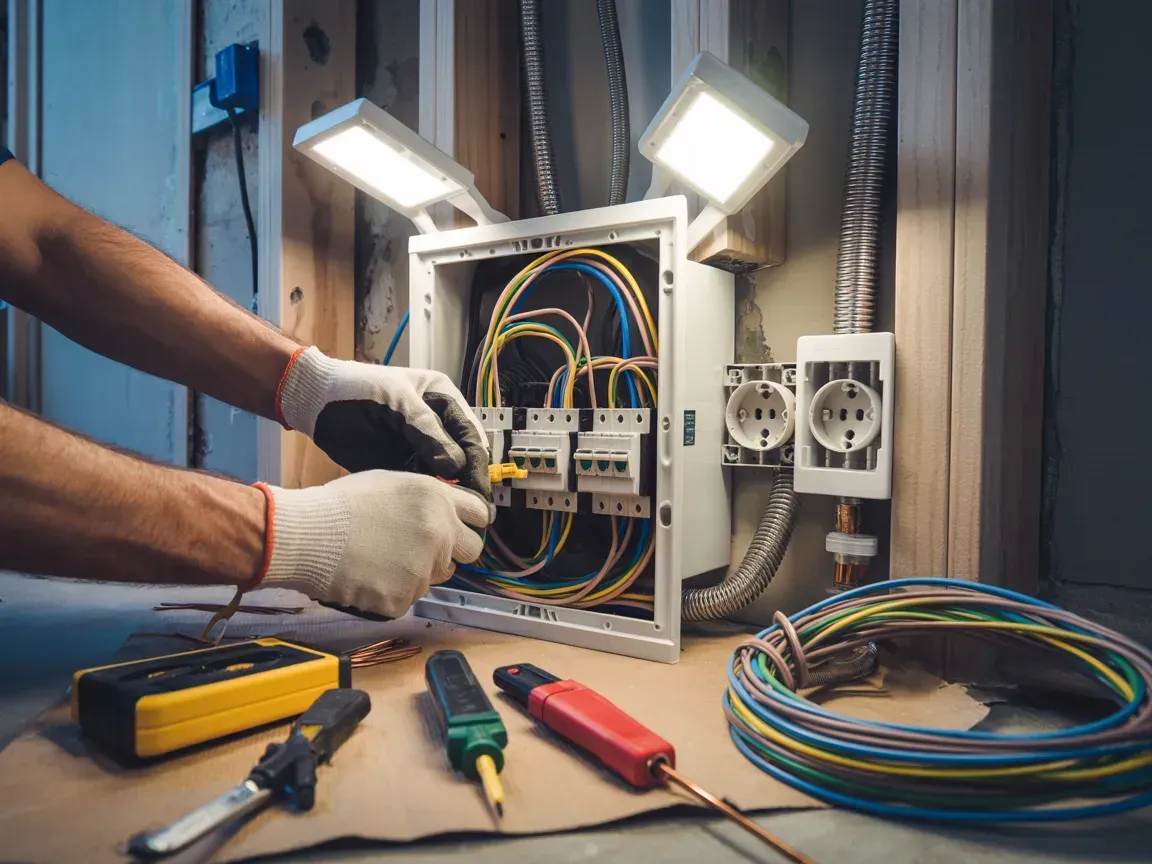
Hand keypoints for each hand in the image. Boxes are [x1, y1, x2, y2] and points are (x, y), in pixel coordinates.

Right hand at [256, 471, 489, 617]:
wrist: (308, 536)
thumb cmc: (341, 505)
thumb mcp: (392, 483)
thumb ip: (426, 498)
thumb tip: (444, 511)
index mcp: (437, 500)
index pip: (479, 514)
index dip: (469, 521)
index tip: (462, 528)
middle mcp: (440, 533)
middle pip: (470, 550)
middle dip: (452, 550)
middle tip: (423, 549)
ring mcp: (424, 568)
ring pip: (437, 576)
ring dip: (420, 571)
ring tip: (382, 559)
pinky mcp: (404, 598)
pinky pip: (408, 597)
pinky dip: (391, 592)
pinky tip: (368, 577)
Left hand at [276, 347, 490, 497]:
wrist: (315, 402)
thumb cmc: (356, 390)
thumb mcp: (396, 401)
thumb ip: (427, 431)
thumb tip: (455, 466)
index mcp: (444, 400)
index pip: (470, 434)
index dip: (476, 463)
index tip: (478, 490)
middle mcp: (438, 425)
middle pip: (464, 458)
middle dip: (467, 482)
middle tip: (469, 511)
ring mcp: (421, 447)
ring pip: (446, 475)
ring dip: (448, 493)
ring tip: (449, 516)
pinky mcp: (403, 465)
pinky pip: (423, 485)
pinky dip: (426, 497)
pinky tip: (426, 511)